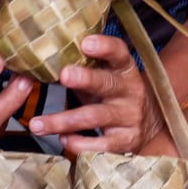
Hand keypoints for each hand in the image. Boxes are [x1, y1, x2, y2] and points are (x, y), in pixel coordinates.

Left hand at [29, 34, 160, 155]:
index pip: (119, 53)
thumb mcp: (104, 76)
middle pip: (107, 83)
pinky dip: (79, 144)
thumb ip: (80, 67)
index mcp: (123, 69)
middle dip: (85, 79)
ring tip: (37, 124)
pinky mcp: (126, 141)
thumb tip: (36, 64)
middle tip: (64, 75)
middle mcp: (129, 90)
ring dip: (63, 120)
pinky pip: (101, 145)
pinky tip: (63, 139)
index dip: (104, 47)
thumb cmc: (113, 93)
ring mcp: (129, 117)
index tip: (86, 43)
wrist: (151, 121)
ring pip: (94, 117)